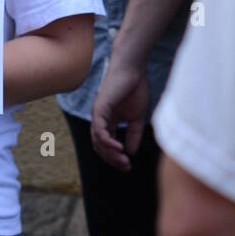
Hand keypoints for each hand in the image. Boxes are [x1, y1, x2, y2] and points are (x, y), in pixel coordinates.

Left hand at [91, 54, 149, 171]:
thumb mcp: (137, 117)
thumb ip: (134, 134)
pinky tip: (119, 148)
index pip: (107, 144)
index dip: (115, 157)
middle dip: (112, 159)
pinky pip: (99, 129)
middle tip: (125, 166)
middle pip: (100, 146)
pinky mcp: (99, 108)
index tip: (128, 166)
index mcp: (108, 121)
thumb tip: (131, 153)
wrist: (133, 69)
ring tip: (123, 160)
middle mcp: (100, 119)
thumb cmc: (135, 88)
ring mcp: (98, 114)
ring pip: (97, 140)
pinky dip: (107, 141)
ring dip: (109, 153)